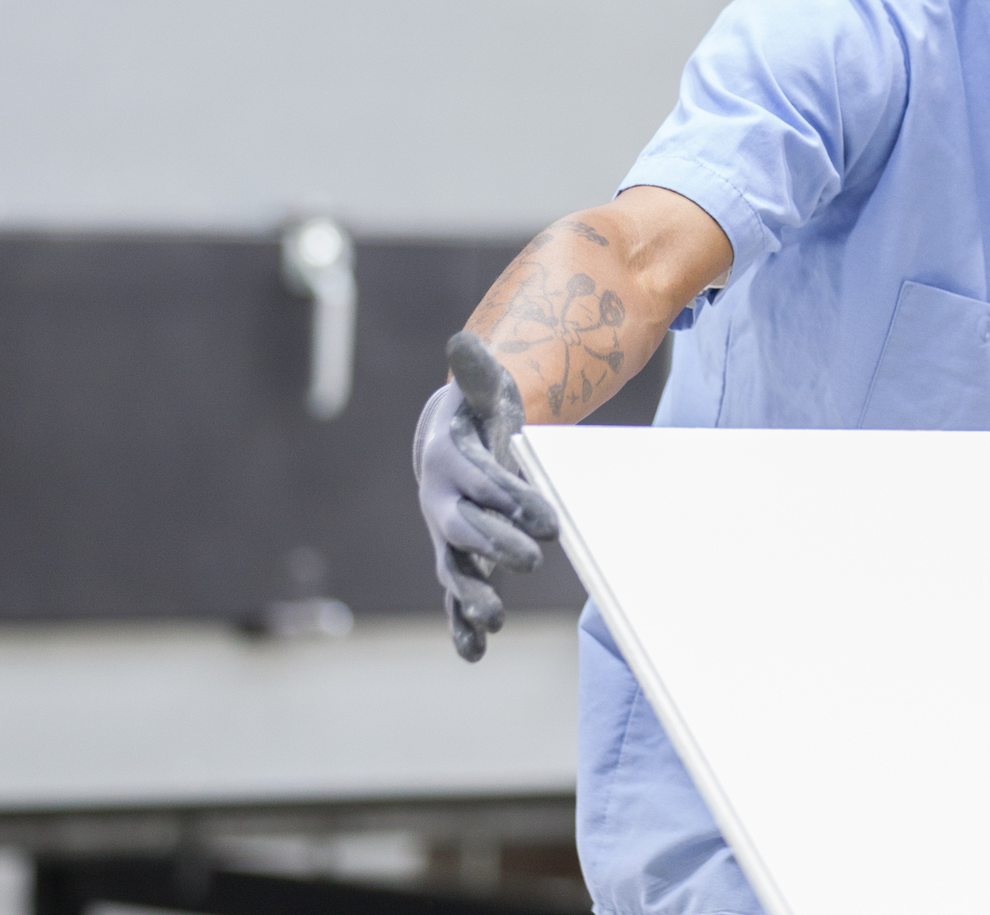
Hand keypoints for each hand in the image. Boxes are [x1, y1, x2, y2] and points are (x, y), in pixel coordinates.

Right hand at [415, 331, 558, 660]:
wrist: (457, 442)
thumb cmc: (483, 415)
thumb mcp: (488, 391)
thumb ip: (479, 373)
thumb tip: (461, 338)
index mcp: (450, 462)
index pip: (482, 483)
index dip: (511, 498)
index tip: (548, 517)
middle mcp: (441, 503)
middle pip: (465, 530)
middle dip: (497, 546)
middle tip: (535, 560)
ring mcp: (447, 536)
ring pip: (454, 569)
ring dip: (471, 597)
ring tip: (495, 622)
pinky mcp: (458, 560)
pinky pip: (455, 596)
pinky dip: (460, 624)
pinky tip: (474, 653)